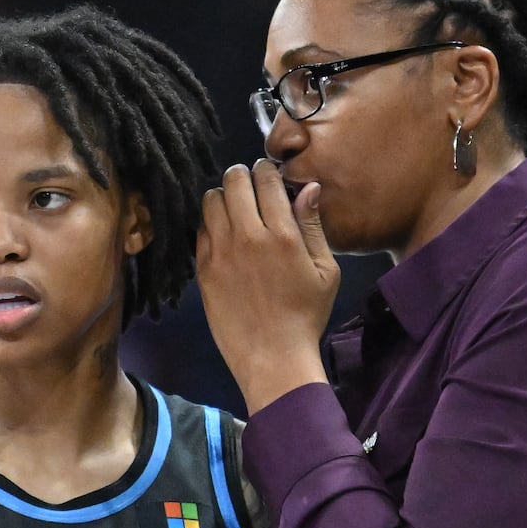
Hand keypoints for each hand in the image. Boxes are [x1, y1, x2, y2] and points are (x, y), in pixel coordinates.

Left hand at [196, 160, 338, 413]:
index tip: (270, 176)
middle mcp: (249, 237)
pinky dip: (211, 225)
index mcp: (283, 235)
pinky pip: (200, 230)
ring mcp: (221, 253)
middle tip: (249, 186)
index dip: (267, 170)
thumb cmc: (306, 316)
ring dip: (223, 197)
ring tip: (234, 209)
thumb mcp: (326, 271)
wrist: (272, 357)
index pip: (266, 179)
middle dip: (242, 176)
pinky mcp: (203, 270)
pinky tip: (224, 236)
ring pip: (210, 200)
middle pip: (233, 181)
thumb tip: (308, 187)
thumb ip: (313, 226)